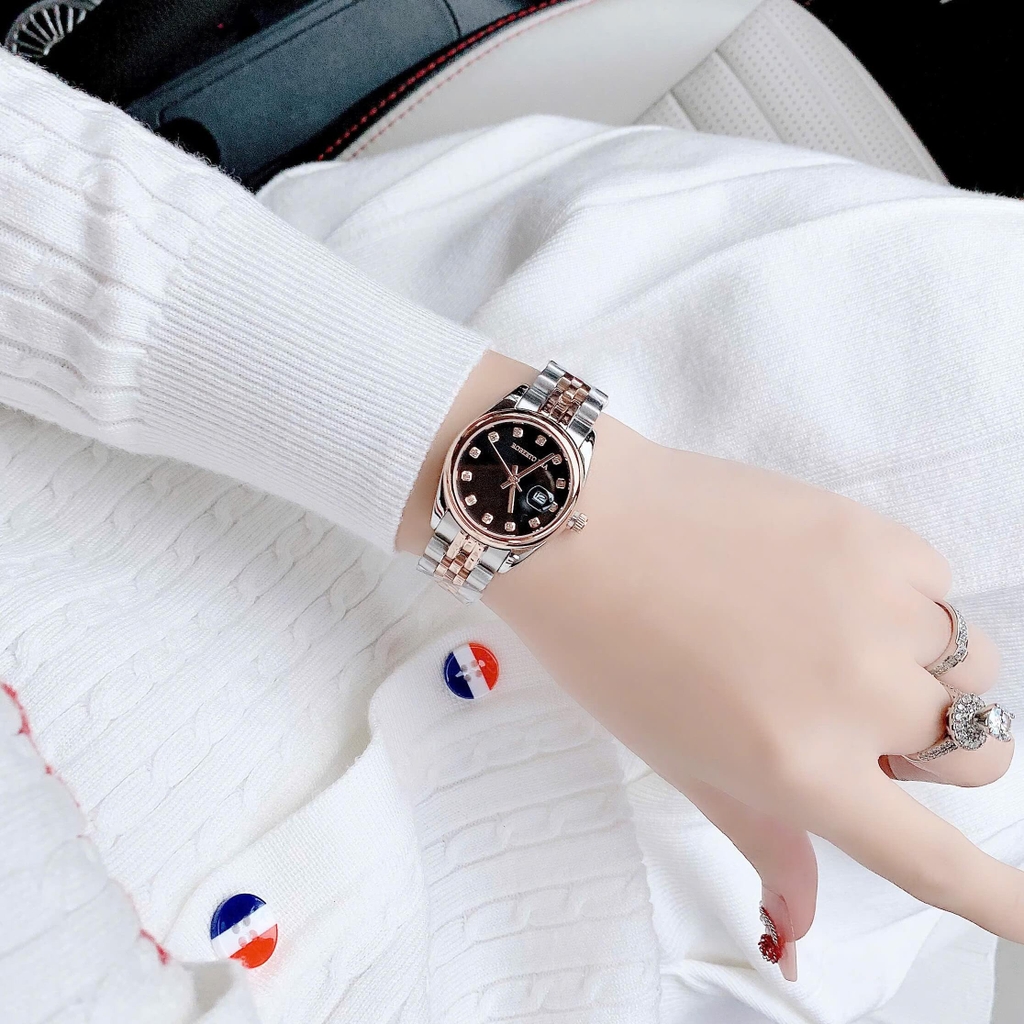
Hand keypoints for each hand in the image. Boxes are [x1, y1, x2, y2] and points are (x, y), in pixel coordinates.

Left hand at [398, 353, 1017, 981]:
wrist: (585, 521)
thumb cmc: (610, 649)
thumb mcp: (681, 760)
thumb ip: (761, 838)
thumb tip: (797, 927)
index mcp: (802, 767)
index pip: (932, 857)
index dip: (997, 900)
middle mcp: (859, 694)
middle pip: (981, 754)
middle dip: (934, 755)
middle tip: (857, 723)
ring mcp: (877, 606)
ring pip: (971, 666)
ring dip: (924, 674)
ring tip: (832, 642)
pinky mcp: (874, 533)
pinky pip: (936, 584)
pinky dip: (901, 600)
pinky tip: (825, 584)